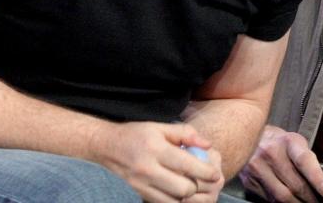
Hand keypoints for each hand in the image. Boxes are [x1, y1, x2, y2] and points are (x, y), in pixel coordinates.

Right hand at [92, 121, 221, 202]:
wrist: (108, 147)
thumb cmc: (137, 135)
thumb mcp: (160, 127)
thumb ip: (186, 133)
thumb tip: (207, 145)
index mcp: (156, 149)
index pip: (187, 165)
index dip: (206, 171)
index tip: (215, 173)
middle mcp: (148, 169)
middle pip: (184, 189)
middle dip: (198, 186)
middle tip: (204, 180)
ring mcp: (142, 185)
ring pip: (175, 201)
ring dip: (188, 196)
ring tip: (193, 186)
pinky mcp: (139, 194)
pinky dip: (176, 201)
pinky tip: (179, 192)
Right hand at [240, 126, 322, 202]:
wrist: (247, 136)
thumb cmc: (277, 142)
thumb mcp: (294, 143)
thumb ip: (307, 161)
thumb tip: (321, 186)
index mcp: (288, 141)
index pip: (304, 160)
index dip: (317, 177)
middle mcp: (271, 152)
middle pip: (295, 184)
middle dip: (311, 198)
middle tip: (320, 202)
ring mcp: (257, 167)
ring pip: (282, 196)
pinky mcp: (248, 181)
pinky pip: (270, 199)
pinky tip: (289, 200)